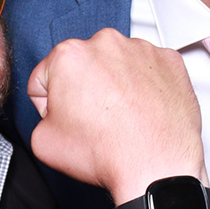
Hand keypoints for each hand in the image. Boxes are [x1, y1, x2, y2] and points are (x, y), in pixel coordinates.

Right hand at [28, 28, 204, 200]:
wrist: (156, 164)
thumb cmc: (107, 153)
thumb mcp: (43, 141)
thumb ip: (40, 115)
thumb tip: (52, 112)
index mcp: (69, 55)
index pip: (46, 76)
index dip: (50, 102)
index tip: (65, 116)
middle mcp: (106, 43)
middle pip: (84, 65)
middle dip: (85, 88)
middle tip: (94, 119)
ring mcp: (142, 49)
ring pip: (118, 64)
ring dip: (116, 83)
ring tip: (121, 116)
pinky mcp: (169, 60)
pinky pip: (149, 69)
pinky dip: (145, 85)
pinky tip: (142, 109)